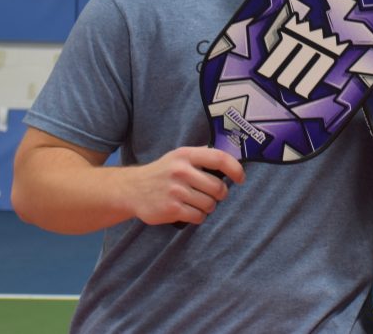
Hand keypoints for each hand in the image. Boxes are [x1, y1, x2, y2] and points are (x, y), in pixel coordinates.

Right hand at [125, 146, 244, 225]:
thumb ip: (202, 155)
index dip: (235, 169)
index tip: (241, 178)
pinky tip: (189, 211)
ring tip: (197, 202)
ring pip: (210, 204)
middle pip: (218, 187)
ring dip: (208, 206)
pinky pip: (198, 216)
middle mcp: (181, 171)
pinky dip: (198, 216)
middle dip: (220, 194)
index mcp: (186, 155)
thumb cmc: (163, 172)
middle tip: (213, 195)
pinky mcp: (171, 209)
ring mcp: (176, 191)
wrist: (132, 189)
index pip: (219, 158)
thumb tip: (231, 160)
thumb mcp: (179, 156)